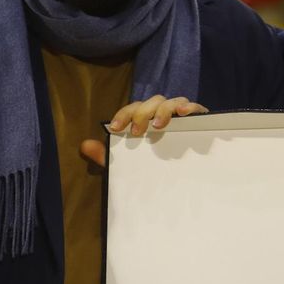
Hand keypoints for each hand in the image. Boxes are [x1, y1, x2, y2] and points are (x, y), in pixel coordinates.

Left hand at [80, 95, 207, 168]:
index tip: (115, 128)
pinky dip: (190, 106)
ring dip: (164, 110)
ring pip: (171, 102)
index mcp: (146, 119)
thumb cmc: (155, 166)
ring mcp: (181, 115)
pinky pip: (196, 108)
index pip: (133, 109)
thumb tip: (84, 145)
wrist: (187, 181)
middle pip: (152, 102)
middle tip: (137, 131)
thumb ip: (107, 156)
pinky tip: (185, 113)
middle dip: (142, 113)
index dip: (123, 115)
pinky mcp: (199, 120)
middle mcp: (162, 113)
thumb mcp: (129, 163)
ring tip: (159, 126)